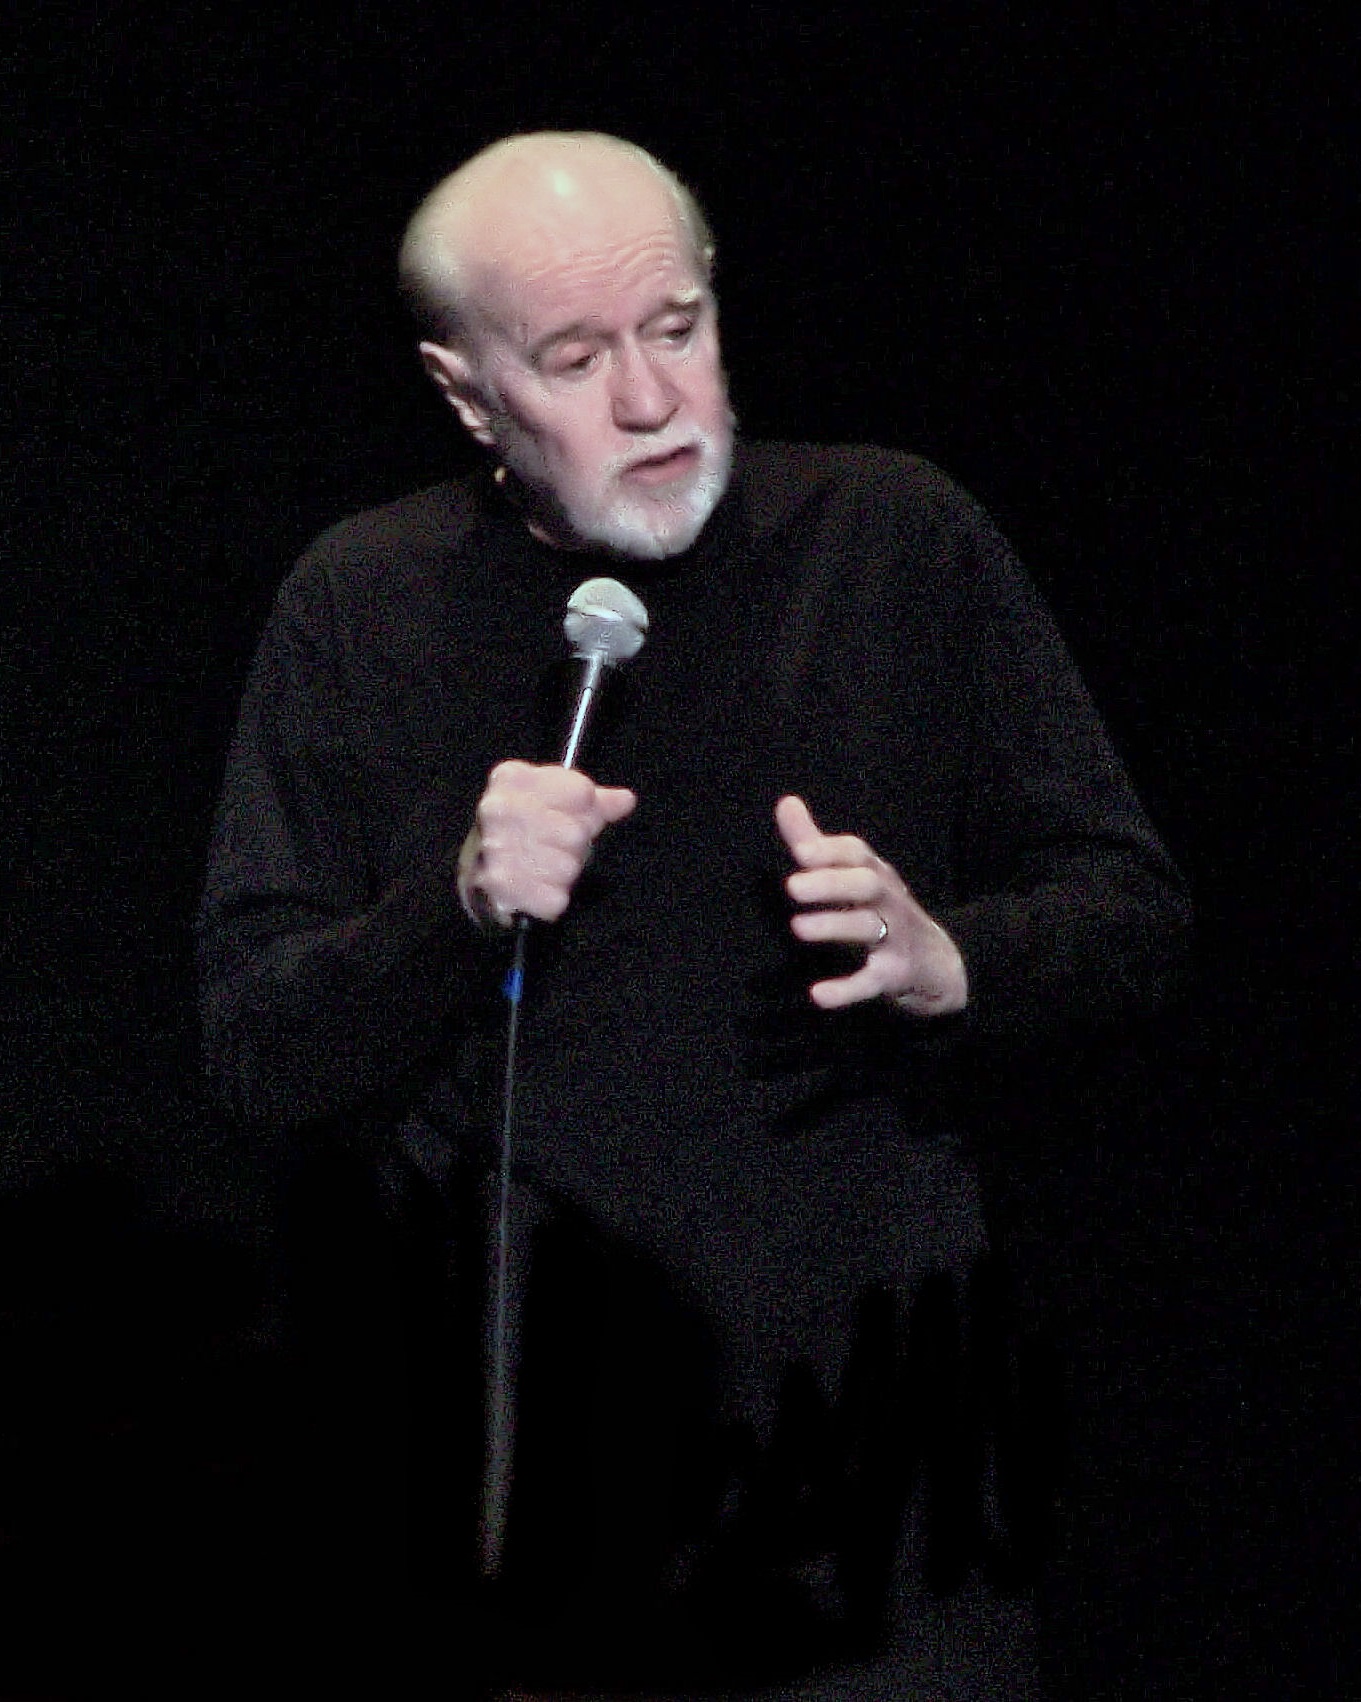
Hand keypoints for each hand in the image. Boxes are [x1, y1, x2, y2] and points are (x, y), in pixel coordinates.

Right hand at [459, 760, 636, 926]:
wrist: (479, 866)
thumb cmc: (526, 828)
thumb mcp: (559, 803)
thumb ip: (596, 800)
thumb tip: (626, 800)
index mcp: (512, 778)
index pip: (582, 792)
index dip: (584, 809)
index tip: (567, 814)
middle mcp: (498, 809)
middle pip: (576, 833)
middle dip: (573, 845)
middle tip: (554, 846)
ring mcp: (496, 848)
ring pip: (567, 867)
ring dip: (563, 873)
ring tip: (543, 866)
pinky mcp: (499, 885)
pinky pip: (556, 898)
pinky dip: (552, 899)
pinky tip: (537, 887)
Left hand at [775, 795, 967, 1015]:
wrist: (942, 964)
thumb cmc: (883, 911)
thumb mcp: (854, 876)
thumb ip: (815, 844)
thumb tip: (785, 802)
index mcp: (875, 874)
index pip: (857, 853)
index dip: (830, 850)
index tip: (799, 851)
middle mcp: (888, 900)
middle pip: (866, 884)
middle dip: (831, 884)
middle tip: (791, 887)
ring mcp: (895, 938)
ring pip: (868, 928)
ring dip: (834, 926)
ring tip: (797, 928)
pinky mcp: (895, 975)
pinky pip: (872, 981)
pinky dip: (847, 989)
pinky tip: (818, 996)